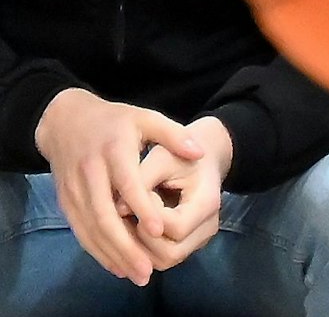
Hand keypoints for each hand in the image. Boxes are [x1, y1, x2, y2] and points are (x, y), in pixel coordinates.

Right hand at [33, 89, 203, 283]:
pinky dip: (96, 251)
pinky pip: (80, 231)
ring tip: (136, 275)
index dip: (142, 207)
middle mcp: (90, 173)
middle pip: (104, 216)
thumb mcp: (145, 118)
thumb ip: (173, 134)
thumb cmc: (114, 121)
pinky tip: (115, 266)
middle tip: (148, 270)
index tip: (160, 230)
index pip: (127, 184)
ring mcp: (74, 190)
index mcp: (112, 152)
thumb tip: (199, 153)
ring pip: (90, 229)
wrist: (65, 121)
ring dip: (112, 255)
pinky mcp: (66, 202)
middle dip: (125, 246)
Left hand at [123, 115, 231, 272]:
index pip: (176, 228)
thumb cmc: (178, 155)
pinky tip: (129, 228)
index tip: (135, 197)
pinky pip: (161, 258)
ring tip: (123, 222)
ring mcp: (199, 239)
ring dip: (138, 248)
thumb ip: (141, 180)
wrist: (202, 158)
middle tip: (123, 215)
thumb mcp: (161, 158)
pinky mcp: (187, 244)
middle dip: (140, 240)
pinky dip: (141, 250)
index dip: (149, 218)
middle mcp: (208, 227)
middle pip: (170, 254)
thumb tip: (117, 208)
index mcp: (207, 203)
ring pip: (163, 262)